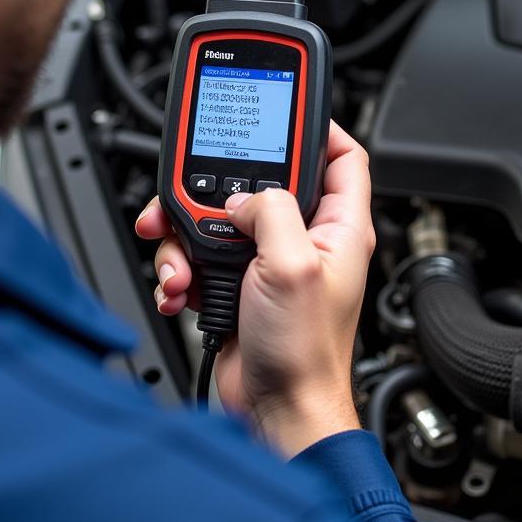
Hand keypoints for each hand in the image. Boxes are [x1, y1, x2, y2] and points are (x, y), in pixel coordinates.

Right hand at [135, 121, 374, 456]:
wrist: (276, 411)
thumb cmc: (304, 352)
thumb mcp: (293, 266)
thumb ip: (270, 212)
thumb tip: (242, 196)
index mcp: (337, 227)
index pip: (341, 155)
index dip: (316, 126)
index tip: (284, 110)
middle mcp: (304, 239)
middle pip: (260, 181)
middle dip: (218, 185)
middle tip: (194, 190)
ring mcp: (268, 262)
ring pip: (218, 217)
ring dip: (187, 234)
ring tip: (182, 260)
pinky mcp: (236, 283)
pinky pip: (198, 255)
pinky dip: (181, 268)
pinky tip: (181, 288)